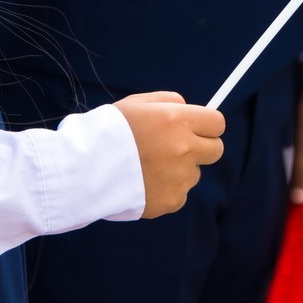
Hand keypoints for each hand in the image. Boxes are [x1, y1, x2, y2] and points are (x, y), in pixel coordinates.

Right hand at [113, 92, 225, 218]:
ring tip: (148, 167)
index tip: (197, 128)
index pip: (217, 123)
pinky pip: (180, 193)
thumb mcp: (137, 103)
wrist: (84, 170)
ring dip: (180, 169)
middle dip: (201, 147)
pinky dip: (167, 189)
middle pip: (216, 150)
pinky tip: (144, 182)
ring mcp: (180, 177)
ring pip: (194, 173)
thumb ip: (169, 102)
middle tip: (176, 148)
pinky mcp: (172, 201)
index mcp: (177, 120)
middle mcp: (184, 149)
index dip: (207, 125)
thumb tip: (188, 108)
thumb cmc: (109, 132)